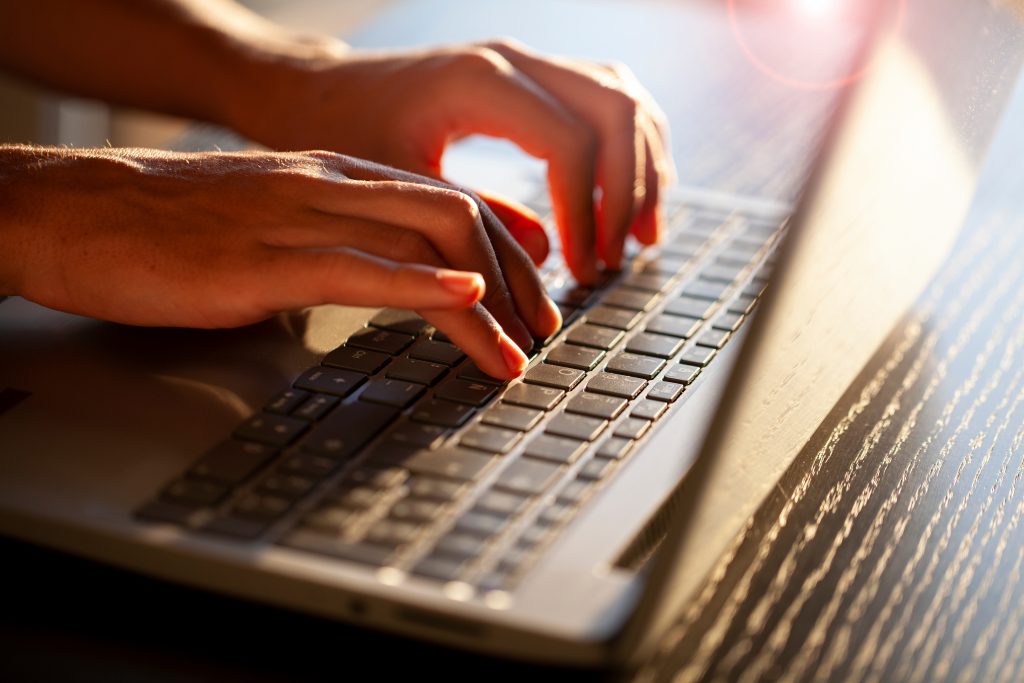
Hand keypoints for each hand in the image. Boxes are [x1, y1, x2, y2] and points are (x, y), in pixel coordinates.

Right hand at [0, 145, 562, 378]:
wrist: (75, 210)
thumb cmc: (172, 224)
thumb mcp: (275, 223)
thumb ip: (338, 244)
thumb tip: (389, 283)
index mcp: (337, 177)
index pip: (451, 203)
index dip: (508, 252)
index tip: (533, 299)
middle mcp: (331, 187)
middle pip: (458, 217)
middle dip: (517, 279)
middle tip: (542, 334)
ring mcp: (300, 218)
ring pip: (425, 241)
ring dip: (488, 300)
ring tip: (518, 351)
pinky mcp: (262, 259)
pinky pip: (360, 267)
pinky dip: (422, 287)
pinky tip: (464, 303)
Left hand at [231, 38, 675, 284]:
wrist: (318, 90)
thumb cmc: (342, 134)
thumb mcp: (394, 187)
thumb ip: (468, 222)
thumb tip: (544, 258)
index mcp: (479, 82)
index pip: (570, 143)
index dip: (588, 213)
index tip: (582, 269)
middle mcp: (513, 59)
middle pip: (614, 112)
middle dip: (628, 192)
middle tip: (620, 257)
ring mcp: (526, 61)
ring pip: (621, 99)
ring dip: (643, 168)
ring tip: (641, 236)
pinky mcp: (530, 75)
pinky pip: (607, 98)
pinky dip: (630, 149)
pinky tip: (628, 196)